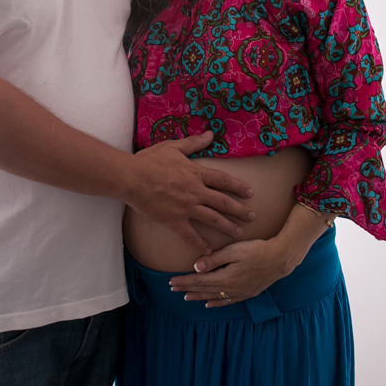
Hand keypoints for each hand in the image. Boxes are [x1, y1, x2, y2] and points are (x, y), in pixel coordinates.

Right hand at [125, 134, 254, 254]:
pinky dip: (200, 244)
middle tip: (253, 216)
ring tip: (240, 233)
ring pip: (213, 219)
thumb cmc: (150, 160)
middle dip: (240, 210)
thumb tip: (210, 134)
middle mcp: (195, 192)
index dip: (238, 186)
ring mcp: (186, 208)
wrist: (132, 177)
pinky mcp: (174, 221)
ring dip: (228, 227)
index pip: (223, 181)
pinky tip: (208, 251)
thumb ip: (193, 143)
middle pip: (223, 202)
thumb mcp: (173, 147)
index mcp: (196, 174)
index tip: (250, 192)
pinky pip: (190, 235)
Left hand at [169, 237, 289, 305]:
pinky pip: (227, 301)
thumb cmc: (256, 250)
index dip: (184, 281)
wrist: (280, 259)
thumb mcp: (233, 251)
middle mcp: (231, 289)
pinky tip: (209, 304)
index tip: (171, 282)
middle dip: (187, 289)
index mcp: (225, 278)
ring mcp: (239, 293)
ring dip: (199, 297)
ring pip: (214, 297)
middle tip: (172, 289)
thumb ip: (214, 260)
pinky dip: (216, 303)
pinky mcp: (247, 293)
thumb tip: (196, 267)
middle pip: (204, 290)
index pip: (199, 281)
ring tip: (186, 297)